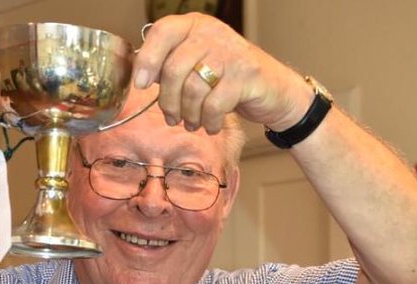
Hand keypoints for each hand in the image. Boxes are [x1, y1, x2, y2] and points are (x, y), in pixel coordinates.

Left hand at [134, 12, 314, 134]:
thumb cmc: (232, 79)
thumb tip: (142, 77)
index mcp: (196, 25)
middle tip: (171, 117)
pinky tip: (211, 126)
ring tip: (192, 123)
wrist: (276, 91)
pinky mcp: (246, 76)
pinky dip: (209, 121)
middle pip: (175, 68)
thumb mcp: (200, 63)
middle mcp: (212, 34)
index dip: (147, 59)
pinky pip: (215, 105)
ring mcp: (230, 54)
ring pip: (193, 89)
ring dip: (189, 115)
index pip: (162, 33)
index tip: (141, 84)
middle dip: (169, 101)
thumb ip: (174, 64)